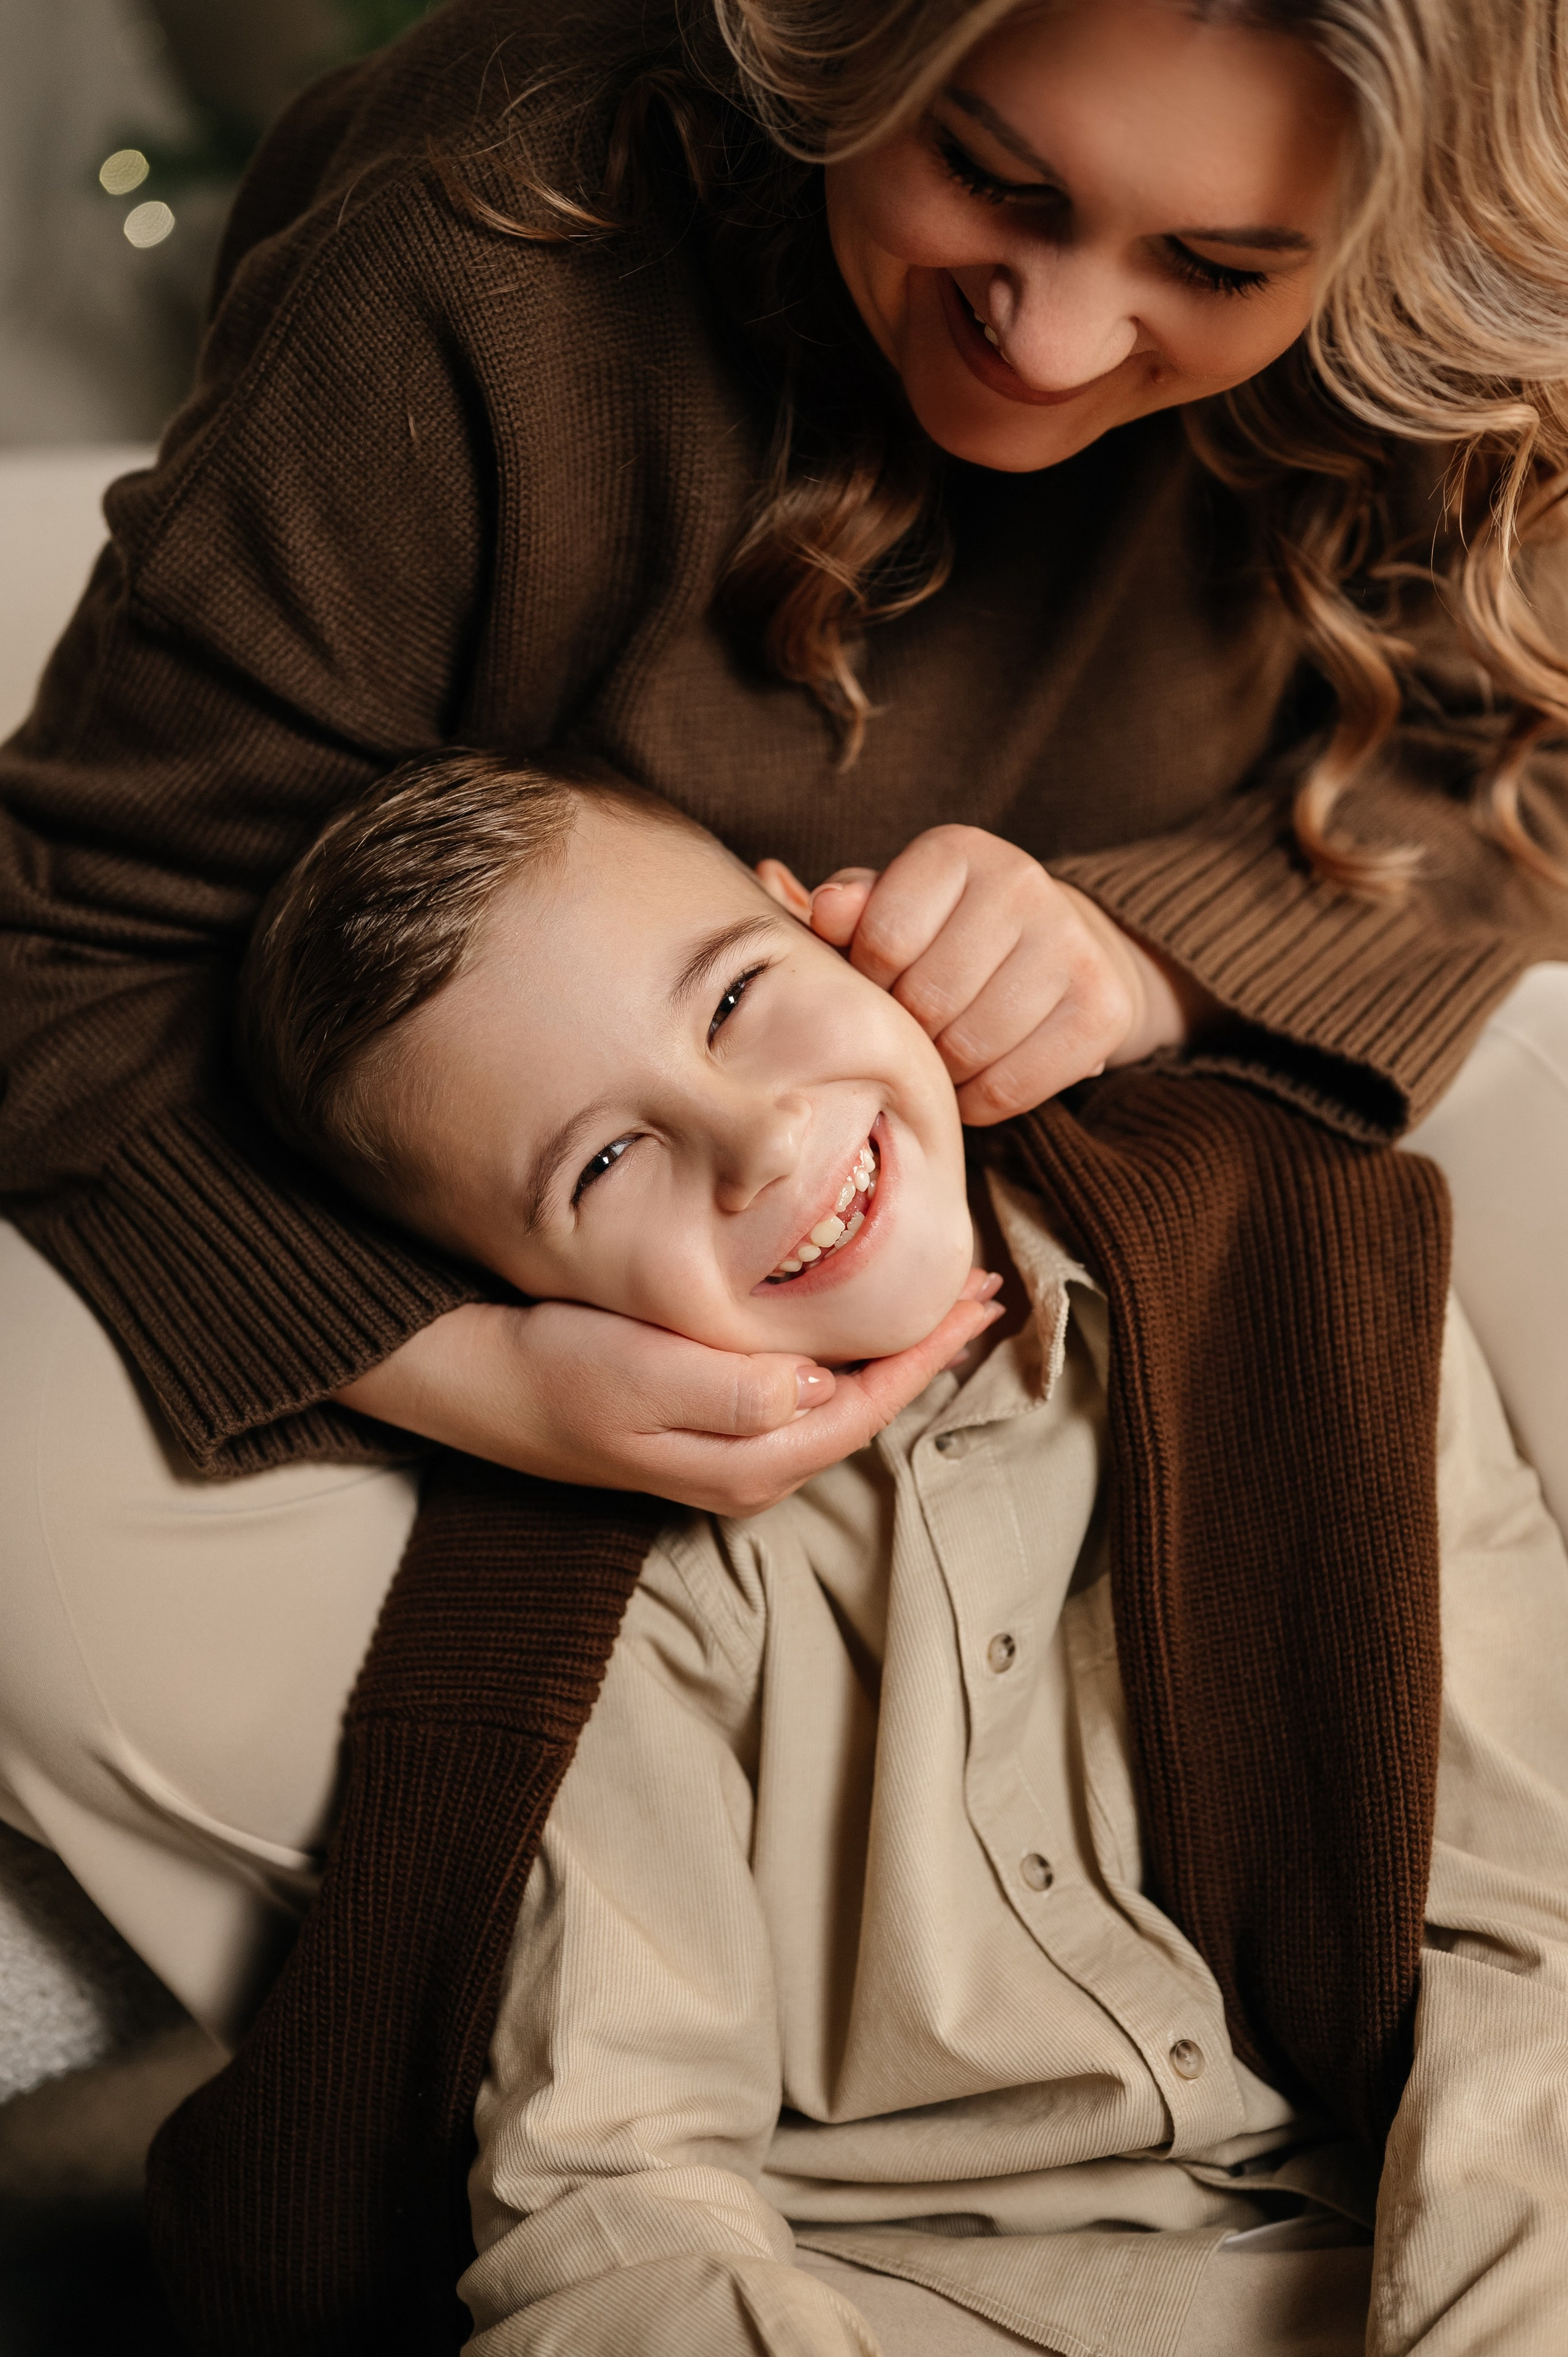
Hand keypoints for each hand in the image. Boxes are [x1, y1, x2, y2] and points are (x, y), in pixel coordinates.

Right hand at [333, 1274, 1003, 1515]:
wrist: (473, 1382)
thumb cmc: (551, 1369)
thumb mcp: (640, 1374)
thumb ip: (733, 1391)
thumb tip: (815, 1389)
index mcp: (747, 1461)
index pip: (868, 1405)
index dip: (930, 1353)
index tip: (981, 1300)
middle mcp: (748, 1469)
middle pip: (864, 1408)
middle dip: (925, 1350)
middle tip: (979, 1288)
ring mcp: (724, 1451)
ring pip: (835, 1402)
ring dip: (887, 1350)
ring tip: (934, 1300)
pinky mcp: (701, 1423)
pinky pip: (799, 1393)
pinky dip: (839, 1352)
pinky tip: (847, 1322)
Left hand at [761, 826, 1212, 1123]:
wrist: (1066, 952)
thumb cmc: (949, 938)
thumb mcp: (893, 912)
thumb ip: (847, 913)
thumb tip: (818, 907)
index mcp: (957, 851)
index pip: (882, 940)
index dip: (870, 982)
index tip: (884, 984)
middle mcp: (1022, 882)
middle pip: (926, 999)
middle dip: (909, 1031)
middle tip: (916, 1030)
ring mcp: (1072, 944)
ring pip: (969, 1048)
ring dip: (944, 1071)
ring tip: (946, 1052)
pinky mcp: (1105, 1008)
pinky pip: (1013, 1085)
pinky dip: (983, 1099)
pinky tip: (981, 1075)